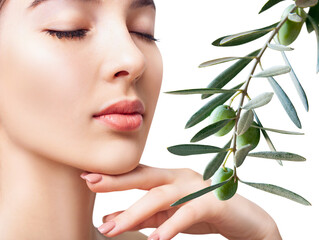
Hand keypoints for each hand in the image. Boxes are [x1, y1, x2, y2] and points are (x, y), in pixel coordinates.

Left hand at [81, 165, 280, 239]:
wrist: (245, 220)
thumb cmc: (203, 213)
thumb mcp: (167, 216)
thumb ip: (140, 217)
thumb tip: (108, 220)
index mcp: (169, 177)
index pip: (137, 173)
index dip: (113, 174)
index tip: (87, 176)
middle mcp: (180, 176)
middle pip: (145, 176)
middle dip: (117, 180)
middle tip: (91, 182)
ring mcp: (197, 187)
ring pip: (161, 196)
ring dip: (135, 212)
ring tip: (112, 229)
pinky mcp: (212, 202)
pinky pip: (188, 213)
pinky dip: (171, 226)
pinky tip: (156, 239)